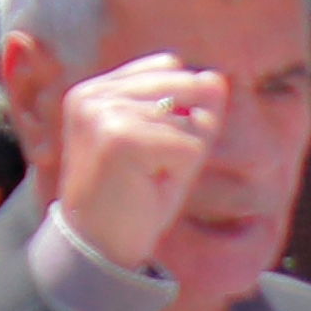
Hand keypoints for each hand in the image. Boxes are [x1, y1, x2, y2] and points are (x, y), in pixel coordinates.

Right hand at [54, 45, 230, 275]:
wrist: (100, 244)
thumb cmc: (134, 194)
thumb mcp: (169, 141)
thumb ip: (193, 107)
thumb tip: (217, 78)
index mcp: (94, 89)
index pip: (170, 65)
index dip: (179, 107)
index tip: (147, 145)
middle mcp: (93, 94)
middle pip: (187, 84)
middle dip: (187, 128)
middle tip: (151, 164)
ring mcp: (103, 113)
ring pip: (192, 118)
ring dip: (185, 154)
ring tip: (149, 176)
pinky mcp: (121, 137)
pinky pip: (190, 145)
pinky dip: (182, 172)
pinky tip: (148, 185)